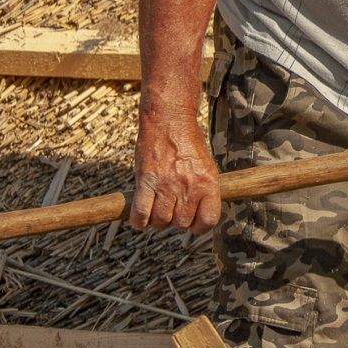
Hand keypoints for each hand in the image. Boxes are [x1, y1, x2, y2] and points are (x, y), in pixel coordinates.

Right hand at [130, 110, 222, 233]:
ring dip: (157, 220)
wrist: (169, 121)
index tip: (193, 222)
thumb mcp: (205, 165)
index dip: (199, 226)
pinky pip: (141, 213)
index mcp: (207, 183)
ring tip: (157, 210)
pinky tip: (141, 217)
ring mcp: (167, 185)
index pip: (208, 220)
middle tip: (171, 209)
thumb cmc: (188, 142)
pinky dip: (139, 220)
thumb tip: (199, 213)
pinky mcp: (146, 181)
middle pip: (181, 223)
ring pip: (161, 221)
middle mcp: (188, 186)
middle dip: (175, 221)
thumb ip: (203, 189)